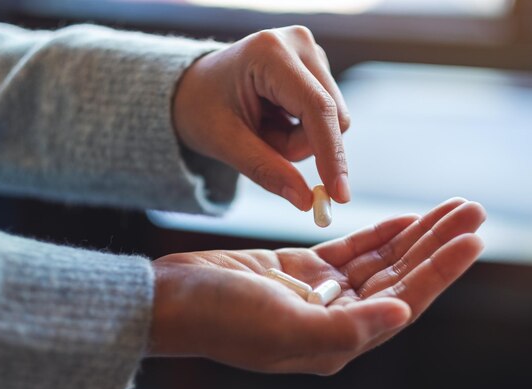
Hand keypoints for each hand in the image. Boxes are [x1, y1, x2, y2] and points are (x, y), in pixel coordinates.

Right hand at [149, 198, 485, 374]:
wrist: (170, 298)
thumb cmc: (217, 317)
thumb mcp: (282, 327)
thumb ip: (346, 328)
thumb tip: (403, 315)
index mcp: (338, 341)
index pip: (403, 302)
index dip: (439, 271)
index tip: (471, 238)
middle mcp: (336, 320)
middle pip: (400, 278)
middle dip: (437, 244)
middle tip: (471, 209)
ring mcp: (319, 294)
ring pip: (380, 262)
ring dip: (414, 234)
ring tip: (449, 207)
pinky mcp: (300, 271)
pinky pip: (351, 251)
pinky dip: (378, 234)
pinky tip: (402, 218)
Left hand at [173, 26, 350, 210]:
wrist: (192, 89)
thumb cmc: (201, 109)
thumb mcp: (226, 144)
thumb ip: (267, 171)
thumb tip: (307, 201)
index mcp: (270, 52)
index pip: (318, 108)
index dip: (332, 154)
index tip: (339, 195)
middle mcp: (298, 42)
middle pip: (333, 117)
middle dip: (300, 146)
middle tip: (261, 144)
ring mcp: (310, 52)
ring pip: (332, 121)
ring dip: (298, 140)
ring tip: (261, 127)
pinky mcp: (316, 66)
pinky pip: (326, 117)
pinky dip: (300, 131)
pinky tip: (272, 118)